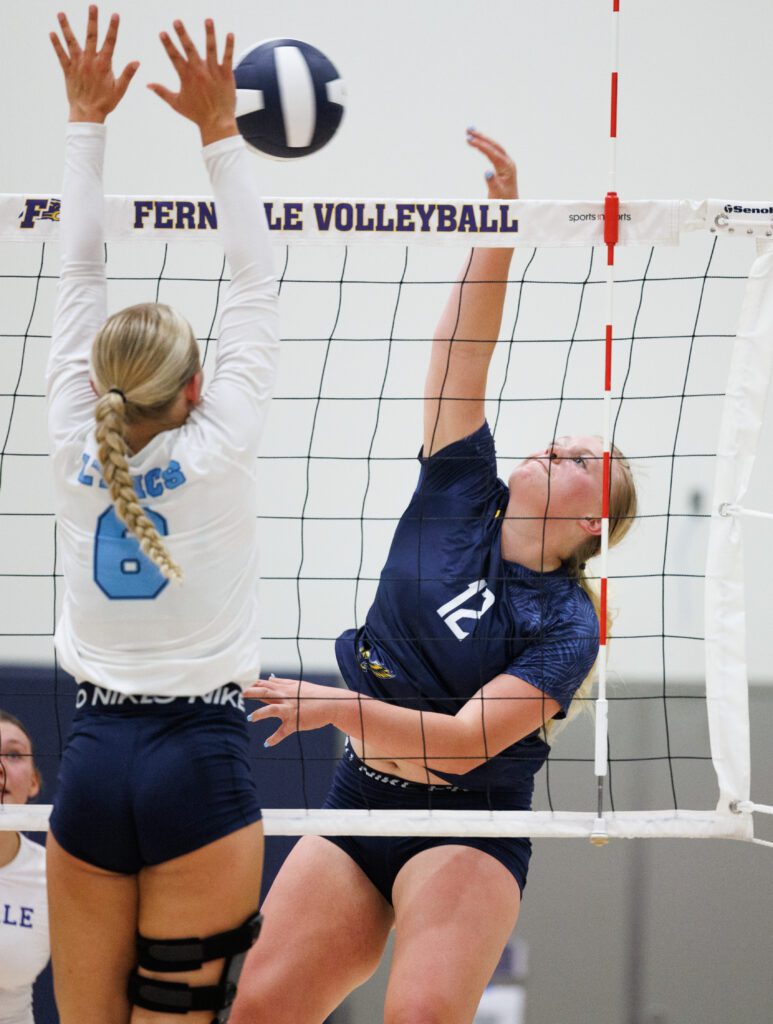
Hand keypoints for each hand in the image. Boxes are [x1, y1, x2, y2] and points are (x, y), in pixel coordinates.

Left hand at [50, 6, 138, 122]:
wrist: (87, 114)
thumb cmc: (105, 103)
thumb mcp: (120, 90)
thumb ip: (127, 74)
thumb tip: (137, 62)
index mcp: (104, 65)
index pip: (110, 42)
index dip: (113, 28)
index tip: (115, 15)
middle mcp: (90, 61)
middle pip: (91, 36)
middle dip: (92, 20)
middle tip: (92, 6)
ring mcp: (78, 65)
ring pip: (72, 42)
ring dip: (66, 27)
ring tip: (61, 13)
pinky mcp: (68, 70)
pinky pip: (61, 55)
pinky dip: (56, 44)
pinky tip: (52, 33)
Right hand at [148, 18, 237, 145]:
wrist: (217, 122)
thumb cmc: (196, 114)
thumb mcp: (176, 103)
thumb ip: (162, 92)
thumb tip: (147, 84)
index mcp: (186, 77)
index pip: (174, 57)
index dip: (168, 44)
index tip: (163, 33)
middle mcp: (199, 72)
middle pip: (189, 49)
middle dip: (182, 34)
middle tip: (177, 21)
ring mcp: (213, 72)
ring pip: (211, 49)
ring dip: (209, 34)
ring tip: (208, 20)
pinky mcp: (226, 75)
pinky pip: (228, 58)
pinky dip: (229, 46)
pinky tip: (230, 34)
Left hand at [245, 676, 346, 746]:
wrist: (331, 704)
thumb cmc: (315, 695)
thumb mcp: (298, 685)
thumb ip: (283, 682)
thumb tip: (270, 678)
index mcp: (285, 689)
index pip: (266, 684)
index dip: (253, 684)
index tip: (241, 684)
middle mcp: (286, 698)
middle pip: (265, 693)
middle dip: (251, 693)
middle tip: (240, 694)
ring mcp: (290, 710)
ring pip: (272, 709)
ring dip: (260, 714)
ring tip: (250, 718)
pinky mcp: (295, 722)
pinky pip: (283, 731)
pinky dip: (274, 738)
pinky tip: (266, 744)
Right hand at [466, 129, 517, 199]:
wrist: (511, 207)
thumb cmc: (504, 202)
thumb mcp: (497, 194)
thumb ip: (492, 183)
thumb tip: (487, 172)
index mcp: (507, 167)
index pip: (492, 153)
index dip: (481, 145)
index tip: (469, 139)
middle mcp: (508, 162)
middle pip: (494, 145)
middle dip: (481, 137)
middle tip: (468, 130)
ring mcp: (506, 163)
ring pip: (494, 147)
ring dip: (482, 139)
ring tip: (470, 132)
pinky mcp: (503, 166)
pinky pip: (493, 152)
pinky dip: (485, 146)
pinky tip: (478, 142)